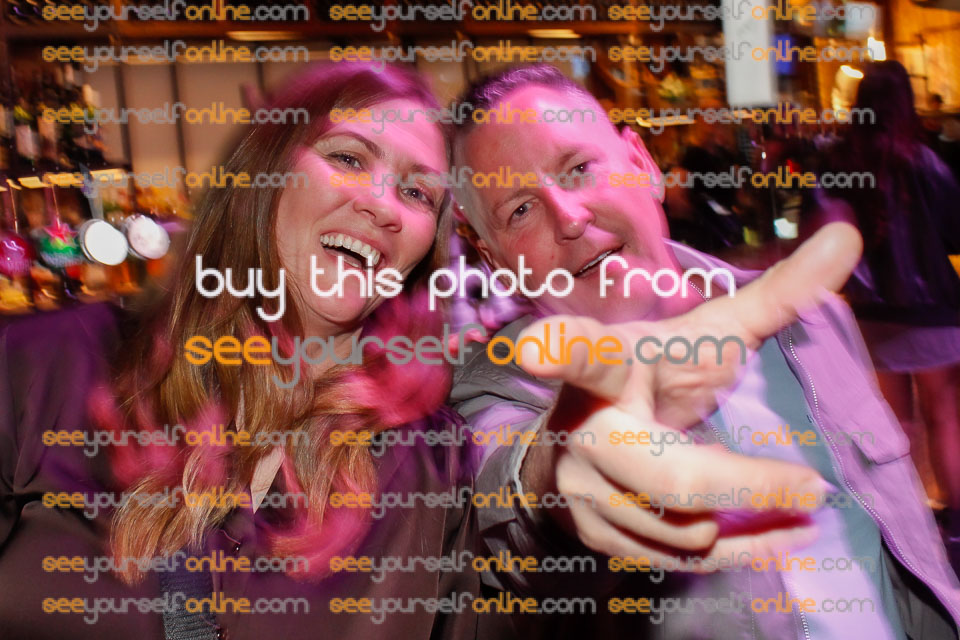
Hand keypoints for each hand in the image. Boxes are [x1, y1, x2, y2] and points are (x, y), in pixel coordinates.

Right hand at [517, 223, 862, 568]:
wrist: (575, 448)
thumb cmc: (650, 379)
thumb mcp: (702, 337)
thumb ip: (773, 296)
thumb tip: (847, 236)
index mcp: (608, 369)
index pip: (585, 357)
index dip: (561, 352)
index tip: (535, 350)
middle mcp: (585, 431)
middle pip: (672, 475)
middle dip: (750, 484)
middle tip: (813, 485)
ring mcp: (584, 491)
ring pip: (686, 527)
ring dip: (744, 512)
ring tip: (772, 489)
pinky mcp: (598, 537)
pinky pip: (680, 564)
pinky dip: (743, 551)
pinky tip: (783, 533)